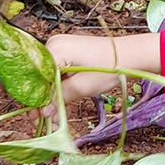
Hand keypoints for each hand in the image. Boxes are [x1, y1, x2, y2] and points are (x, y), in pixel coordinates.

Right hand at [39, 32, 161, 115]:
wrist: (131, 54)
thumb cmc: (110, 67)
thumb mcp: (83, 87)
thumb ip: (60, 98)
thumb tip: (44, 112)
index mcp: (55, 49)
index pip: (35, 77)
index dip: (34, 99)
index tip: (33, 116)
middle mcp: (54, 44)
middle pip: (39, 75)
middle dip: (40, 98)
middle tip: (40, 119)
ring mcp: (61, 46)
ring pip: (47, 75)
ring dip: (49, 94)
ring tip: (50, 114)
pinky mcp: (68, 51)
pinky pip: (57, 70)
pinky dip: (57, 85)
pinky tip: (58, 102)